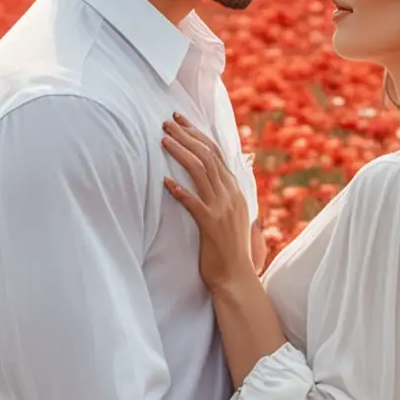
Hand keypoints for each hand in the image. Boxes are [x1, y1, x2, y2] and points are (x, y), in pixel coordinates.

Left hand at [161, 113, 252, 289]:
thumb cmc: (229, 251)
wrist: (236, 278)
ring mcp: (221, 209)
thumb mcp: (232, 218)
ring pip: (200, 172)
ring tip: (163, 140)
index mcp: (235, 191)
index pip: (216, 154)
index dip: (198, 134)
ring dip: (180, 153)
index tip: (181, 121)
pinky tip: (164, 181)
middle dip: (186, 135)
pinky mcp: (210, 226)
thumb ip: (225, 198)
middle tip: (166, 122)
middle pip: (207, 156)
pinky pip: (193, 203)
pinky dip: (179, 190)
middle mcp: (230, 195)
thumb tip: (217, 181)